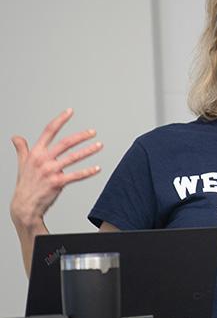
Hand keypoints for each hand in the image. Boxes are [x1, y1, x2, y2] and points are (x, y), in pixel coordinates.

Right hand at [10, 109, 102, 228]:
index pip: (49, 131)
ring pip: (73, 158)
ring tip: (99, 145)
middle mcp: (43, 160)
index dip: (60, 120)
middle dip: (81, 136)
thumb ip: (22, 149)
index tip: (70, 111)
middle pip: (65, 143)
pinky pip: (76, 175)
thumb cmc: (26, 184)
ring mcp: (50, 171)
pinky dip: (88, 171)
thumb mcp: (22, 164)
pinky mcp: (57, 183)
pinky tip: (97, 168)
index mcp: (35, 153)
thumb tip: (16, 137)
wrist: (24, 206)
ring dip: (88, 151)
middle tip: (93, 132)